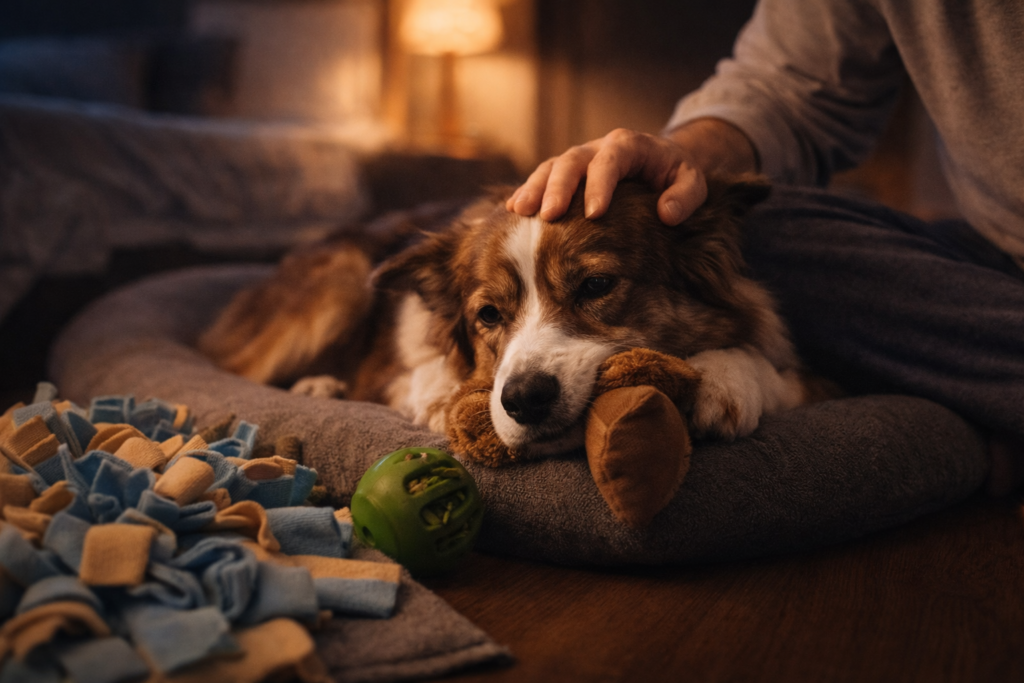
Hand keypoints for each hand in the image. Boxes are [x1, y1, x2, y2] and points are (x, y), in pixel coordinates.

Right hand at [506, 119, 757, 225]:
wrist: (660, 162)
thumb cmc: (674, 175)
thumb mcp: (692, 182)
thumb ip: (685, 195)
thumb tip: (666, 213)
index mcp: (629, 145)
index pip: (611, 161)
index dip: (600, 186)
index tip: (594, 215)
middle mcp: (598, 148)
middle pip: (572, 162)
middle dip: (558, 188)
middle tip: (548, 216)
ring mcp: (578, 159)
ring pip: (551, 167)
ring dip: (535, 189)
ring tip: (520, 211)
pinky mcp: (566, 173)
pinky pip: (542, 177)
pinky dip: (528, 191)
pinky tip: (513, 209)